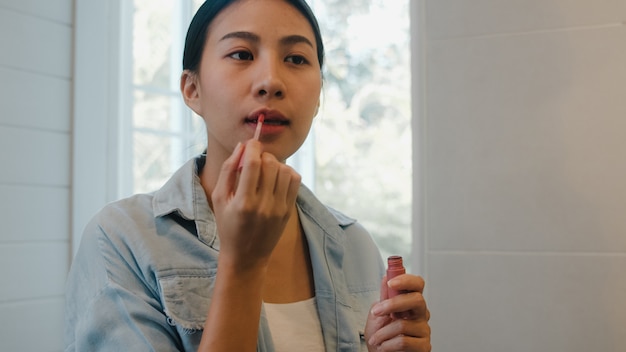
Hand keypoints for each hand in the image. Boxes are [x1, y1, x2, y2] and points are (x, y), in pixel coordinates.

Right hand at [211, 140, 300, 269]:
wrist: (246, 256)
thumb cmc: (228, 225)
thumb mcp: (219, 198)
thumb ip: (228, 170)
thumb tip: (241, 146)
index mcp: (244, 202)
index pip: (253, 164)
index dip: (253, 147)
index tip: (251, 143)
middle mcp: (264, 205)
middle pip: (271, 164)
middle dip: (263, 155)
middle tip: (256, 160)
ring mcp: (279, 209)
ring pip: (285, 170)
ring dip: (275, 164)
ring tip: (265, 171)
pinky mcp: (289, 210)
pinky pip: (295, 180)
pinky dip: (286, 173)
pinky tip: (275, 178)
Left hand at [364, 274, 430, 350]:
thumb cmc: (380, 336)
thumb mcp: (378, 313)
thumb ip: (384, 296)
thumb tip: (386, 277)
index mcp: (410, 302)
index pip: (417, 284)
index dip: (406, 280)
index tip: (391, 282)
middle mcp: (420, 314)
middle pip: (417, 300)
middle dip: (393, 304)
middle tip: (377, 311)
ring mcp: (424, 330)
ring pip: (403, 324)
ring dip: (383, 333)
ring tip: (376, 339)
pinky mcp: (424, 346)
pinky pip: (404, 341)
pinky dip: (388, 345)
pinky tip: (384, 346)